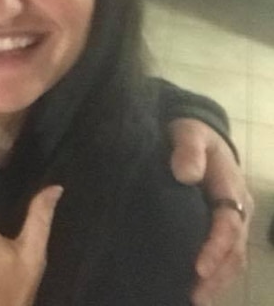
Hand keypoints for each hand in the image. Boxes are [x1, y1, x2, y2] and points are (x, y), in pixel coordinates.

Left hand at [168, 118, 253, 304]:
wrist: (195, 134)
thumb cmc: (190, 134)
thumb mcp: (188, 133)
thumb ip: (188, 150)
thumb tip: (185, 174)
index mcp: (232, 190)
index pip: (228, 225)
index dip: (215, 248)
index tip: (198, 268)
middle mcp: (238, 210)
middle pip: (234, 251)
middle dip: (217, 276)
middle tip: (194, 296)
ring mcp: (232, 222)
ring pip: (232, 259)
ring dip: (217, 282)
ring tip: (195, 300)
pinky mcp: (220, 228)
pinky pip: (224, 257)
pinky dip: (214, 276)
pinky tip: (197, 291)